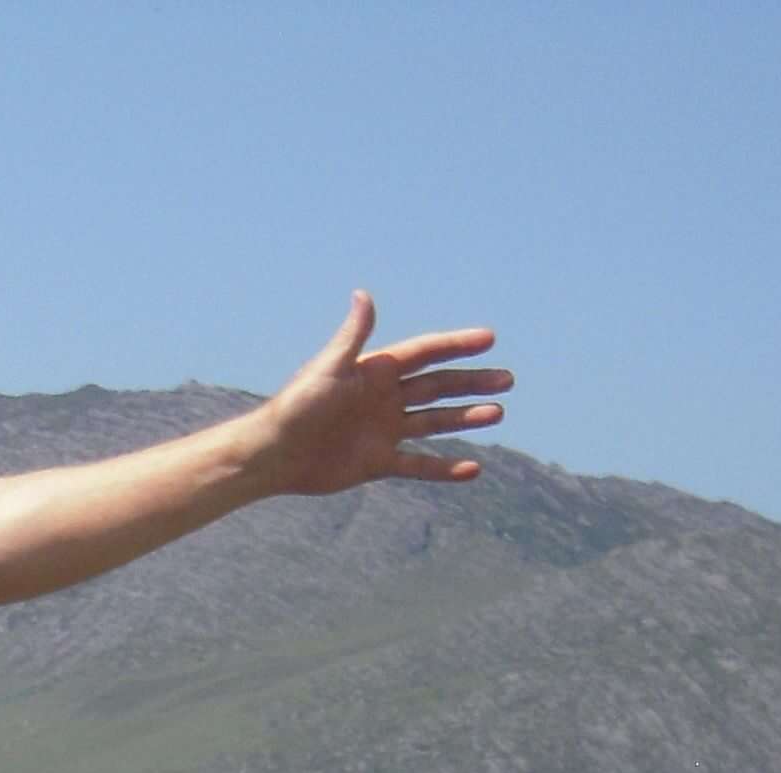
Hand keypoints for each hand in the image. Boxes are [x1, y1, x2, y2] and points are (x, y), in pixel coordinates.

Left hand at [255, 293, 512, 496]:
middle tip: (507, 380)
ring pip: (434, 422)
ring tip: (497, 414)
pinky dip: (444, 468)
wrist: (273, 454)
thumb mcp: (329, 368)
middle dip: (472, 382)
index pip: (426, 353)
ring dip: (465, 418)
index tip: (490, 339)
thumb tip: (364, 294)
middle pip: (438, 386)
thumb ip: (354, 335)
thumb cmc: (297, 406)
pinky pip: (418, 465)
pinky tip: (473, 469)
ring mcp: (383, 430)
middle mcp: (384, 398)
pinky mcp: (377, 462)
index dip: (457, 345)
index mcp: (376, 371)